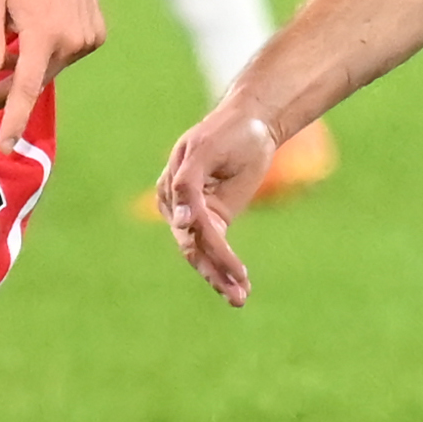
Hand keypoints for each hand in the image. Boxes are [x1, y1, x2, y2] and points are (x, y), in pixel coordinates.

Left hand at [0, 0, 102, 149]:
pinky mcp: (96, 36)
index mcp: (42, 34)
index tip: (5, 147)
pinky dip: (45, 52)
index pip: (24, 87)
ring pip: (47, 69)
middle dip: (2, 94)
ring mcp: (87, 40)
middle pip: (32, 82)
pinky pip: (63, 56)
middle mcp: (70, 42)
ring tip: (13, 31)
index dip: (12, 119)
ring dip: (25, 65)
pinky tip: (40, 22)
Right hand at [156, 98, 279, 305]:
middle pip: (193, 246)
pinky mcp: (214, 219)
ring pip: (202, 254)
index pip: (191, 223)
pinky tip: (241, 287)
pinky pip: (214, 249)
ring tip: (239, 299)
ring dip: (220, 277)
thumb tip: (178, 220)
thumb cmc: (228, 131)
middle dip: (216, 272)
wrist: (250, 122)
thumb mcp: (205, 151)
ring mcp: (194, 214)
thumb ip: (187, 183)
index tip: (235, 268)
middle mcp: (178, 204)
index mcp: (172, 185)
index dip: (212, 247)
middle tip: (237, 295)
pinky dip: (225, 268)